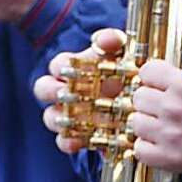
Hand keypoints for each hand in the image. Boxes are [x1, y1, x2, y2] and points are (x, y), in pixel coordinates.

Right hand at [35, 28, 126, 152]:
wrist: (137, 94)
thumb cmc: (123, 67)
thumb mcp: (121, 50)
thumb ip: (112, 40)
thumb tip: (103, 40)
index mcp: (71, 67)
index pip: (57, 64)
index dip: (61, 67)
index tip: (70, 69)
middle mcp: (65, 90)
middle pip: (43, 89)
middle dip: (51, 91)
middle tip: (64, 93)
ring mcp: (69, 113)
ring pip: (50, 116)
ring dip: (57, 118)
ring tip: (70, 119)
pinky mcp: (77, 135)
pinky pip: (63, 141)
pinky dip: (67, 142)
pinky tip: (77, 142)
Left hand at [129, 9, 181, 172]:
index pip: (146, 72)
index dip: (154, 75)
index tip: (164, 81)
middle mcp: (173, 109)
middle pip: (138, 97)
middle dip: (149, 97)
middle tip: (163, 102)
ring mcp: (169, 135)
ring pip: (136, 122)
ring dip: (146, 121)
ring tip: (162, 121)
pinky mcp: (168, 158)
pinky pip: (140, 150)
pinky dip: (147, 146)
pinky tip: (161, 139)